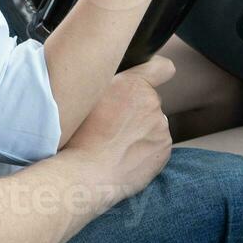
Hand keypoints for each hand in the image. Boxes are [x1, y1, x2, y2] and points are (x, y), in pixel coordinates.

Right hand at [66, 55, 175, 202]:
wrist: (86, 175)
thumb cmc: (79, 135)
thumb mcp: (86, 95)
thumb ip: (107, 81)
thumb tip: (117, 82)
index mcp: (134, 85)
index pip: (162, 67)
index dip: (157, 70)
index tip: (152, 76)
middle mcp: (153, 104)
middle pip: (148, 101)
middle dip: (135, 109)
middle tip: (111, 124)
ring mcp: (161, 129)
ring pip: (152, 125)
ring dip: (139, 131)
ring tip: (114, 145)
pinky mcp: (163, 152)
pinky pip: (155, 145)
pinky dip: (143, 149)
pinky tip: (123, 156)